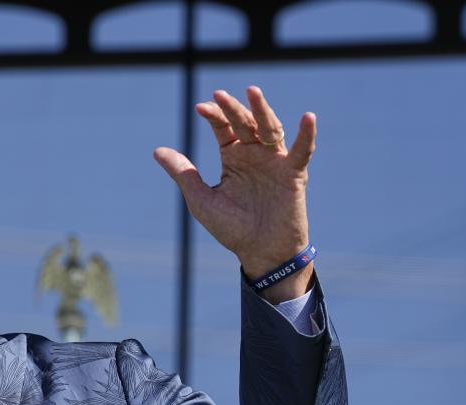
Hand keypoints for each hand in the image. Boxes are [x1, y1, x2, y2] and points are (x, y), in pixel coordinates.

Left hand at [154, 86, 316, 301]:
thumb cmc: (231, 228)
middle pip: (244, 123)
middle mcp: (254, 154)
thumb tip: (157, 151)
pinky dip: (307, 134)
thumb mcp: (201, 199)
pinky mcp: (294, 174)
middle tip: (219, 95)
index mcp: (233, 157)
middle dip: (232, 108)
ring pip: (270, 128)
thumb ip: (183, 174)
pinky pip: (302, 151)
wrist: (259, 252)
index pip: (223, 128)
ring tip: (253, 92)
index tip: (199, 108)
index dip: (213, 115)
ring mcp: (275, 162)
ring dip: (263, 110)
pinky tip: (308, 118)